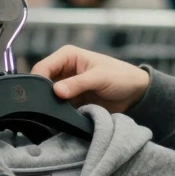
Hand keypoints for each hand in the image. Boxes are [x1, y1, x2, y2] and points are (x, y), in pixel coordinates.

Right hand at [31, 45, 150, 112]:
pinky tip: (60, 119)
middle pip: (43, 83)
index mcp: (68, 56)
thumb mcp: (100, 77)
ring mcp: (67, 86)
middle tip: (45, 107)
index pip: (43, 66)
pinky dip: (59, 113)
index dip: (38, 80)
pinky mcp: (72, 101)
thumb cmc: (121, 76)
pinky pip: (59, 108)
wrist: (135, 93)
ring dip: (51, 105)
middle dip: (43, 94)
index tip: (39, 95)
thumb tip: (57, 91)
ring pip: (49, 97)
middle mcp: (64, 70)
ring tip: (53, 114)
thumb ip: (78, 84)